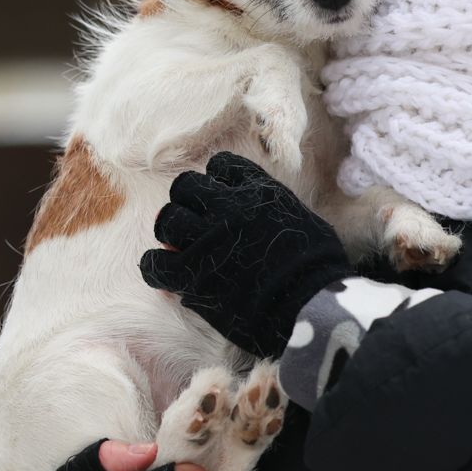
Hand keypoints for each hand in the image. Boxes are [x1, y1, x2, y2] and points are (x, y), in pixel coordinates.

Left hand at [139, 151, 353, 358]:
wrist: (311, 304)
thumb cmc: (318, 269)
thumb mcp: (303, 220)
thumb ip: (275, 210)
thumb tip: (263, 219)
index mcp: (258, 191)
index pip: (222, 166)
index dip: (217, 182)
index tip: (220, 200)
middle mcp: (228, 207)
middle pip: (185, 186)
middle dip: (186, 203)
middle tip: (194, 225)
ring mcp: (207, 238)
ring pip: (166, 219)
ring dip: (170, 233)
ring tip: (179, 248)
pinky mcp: (191, 273)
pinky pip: (153, 262)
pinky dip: (155, 267)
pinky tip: (166, 276)